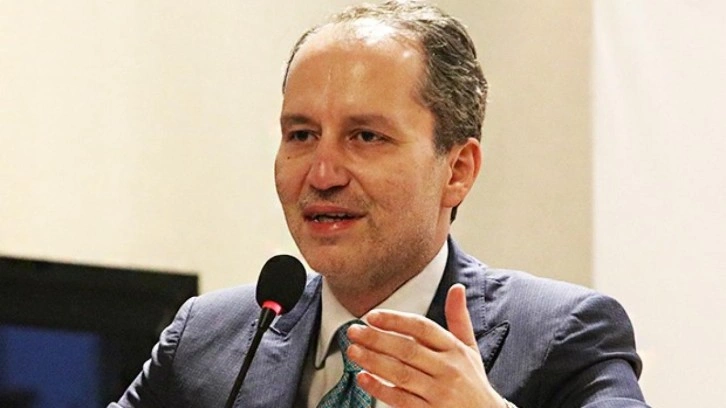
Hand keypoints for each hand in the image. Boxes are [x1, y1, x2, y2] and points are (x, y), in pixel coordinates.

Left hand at [346, 284, 505, 407]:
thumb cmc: (473, 382)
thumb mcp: (470, 349)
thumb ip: (458, 319)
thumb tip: (457, 287)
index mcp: (455, 349)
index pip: (423, 328)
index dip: (396, 320)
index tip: (372, 316)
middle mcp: (449, 369)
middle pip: (407, 349)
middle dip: (376, 339)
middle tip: (353, 331)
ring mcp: (440, 393)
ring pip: (401, 374)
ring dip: (373, 361)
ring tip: (353, 351)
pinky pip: (401, 400)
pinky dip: (380, 389)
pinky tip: (363, 378)